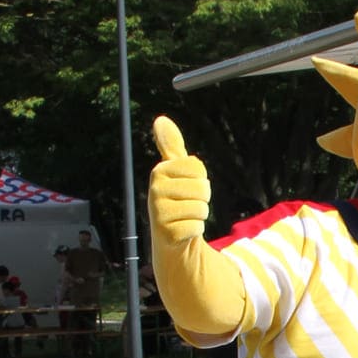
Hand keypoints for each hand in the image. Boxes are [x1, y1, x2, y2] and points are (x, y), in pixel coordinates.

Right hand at [148, 117, 211, 245]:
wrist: (170, 238)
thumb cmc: (177, 201)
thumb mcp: (176, 173)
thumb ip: (172, 147)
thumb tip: (160, 119)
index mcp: (160, 171)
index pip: (198, 167)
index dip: (200, 179)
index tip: (187, 187)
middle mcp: (155, 189)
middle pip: (202, 188)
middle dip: (202, 199)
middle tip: (187, 205)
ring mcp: (158, 211)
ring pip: (201, 208)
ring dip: (199, 216)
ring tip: (185, 218)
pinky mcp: (166, 233)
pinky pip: (197, 227)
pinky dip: (195, 230)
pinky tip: (183, 232)